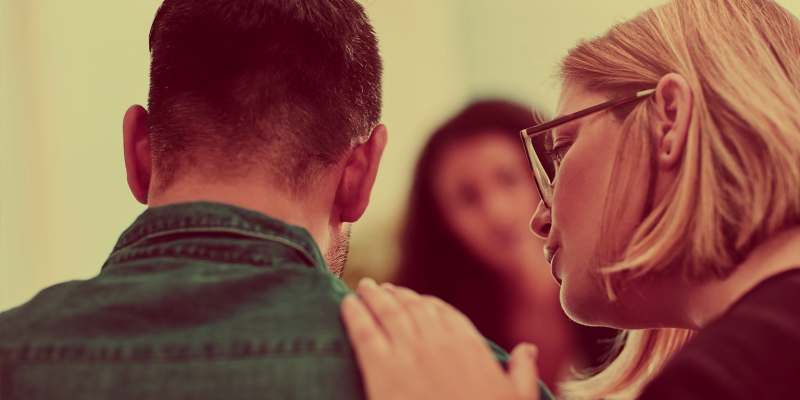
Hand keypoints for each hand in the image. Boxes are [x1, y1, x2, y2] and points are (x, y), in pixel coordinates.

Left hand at [341, 278, 539, 399]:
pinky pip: (364, 332)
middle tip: (383, 289)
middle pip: (412, 307)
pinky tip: (346, 303)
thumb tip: (528, 349)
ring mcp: (407, 352)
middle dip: (397, 295)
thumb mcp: (516, 398)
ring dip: (374, 296)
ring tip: (364, 287)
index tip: (416, 299)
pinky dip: (354, 314)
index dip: (426, 303)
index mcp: (468, 346)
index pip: (444, 313)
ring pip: (387, 312)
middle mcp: (437, 342)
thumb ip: (522, 371)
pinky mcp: (380, 369)